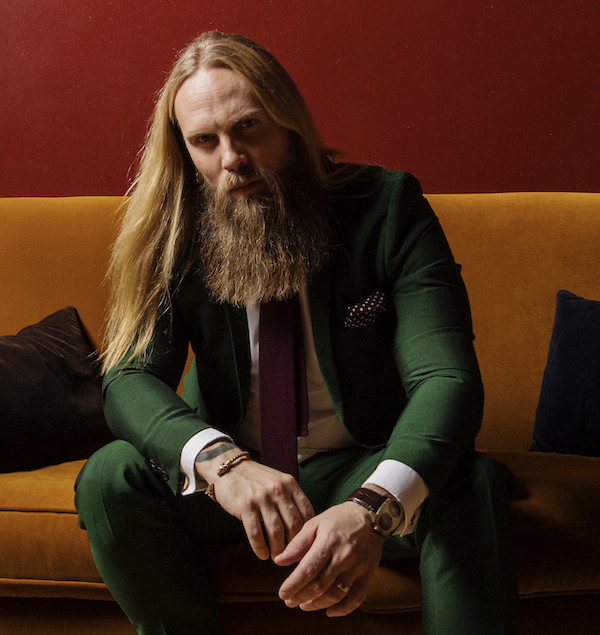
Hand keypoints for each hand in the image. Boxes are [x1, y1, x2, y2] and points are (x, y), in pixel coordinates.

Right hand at [197, 448, 313, 560]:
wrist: (228, 468)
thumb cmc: (255, 479)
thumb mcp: (278, 481)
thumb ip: (290, 498)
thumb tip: (302, 526)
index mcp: (289, 484)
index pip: (307, 512)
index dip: (307, 532)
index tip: (303, 544)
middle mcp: (278, 490)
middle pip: (294, 525)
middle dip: (293, 544)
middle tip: (291, 555)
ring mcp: (262, 498)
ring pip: (276, 532)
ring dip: (278, 549)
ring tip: (277, 557)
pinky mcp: (245, 506)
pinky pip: (256, 533)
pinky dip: (260, 547)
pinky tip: (262, 554)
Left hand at [274, 500, 384, 616]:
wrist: (369, 514)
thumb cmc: (339, 518)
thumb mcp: (315, 523)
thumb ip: (297, 544)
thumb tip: (279, 561)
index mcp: (328, 541)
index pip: (308, 569)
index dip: (293, 585)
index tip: (282, 593)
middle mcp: (344, 556)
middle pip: (320, 585)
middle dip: (301, 597)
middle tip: (289, 601)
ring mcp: (357, 566)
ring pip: (336, 594)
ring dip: (317, 604)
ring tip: (304, 605)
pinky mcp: (368, 573)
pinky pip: (356, 598)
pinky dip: (343, 609)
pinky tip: (329, 611)